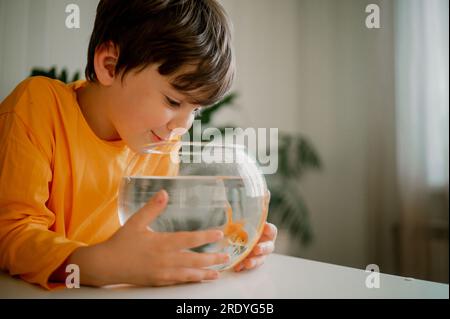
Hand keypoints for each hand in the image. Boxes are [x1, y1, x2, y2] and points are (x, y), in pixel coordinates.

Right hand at [68, 190, 228, 286]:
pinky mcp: (158, 281)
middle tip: (226, 256)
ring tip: (218, 273)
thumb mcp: (136, 221)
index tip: (220, 234)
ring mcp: (163, 273)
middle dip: (212, 259)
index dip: (206, 237)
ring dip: (205, 273)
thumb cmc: (121, 242)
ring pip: (189, 274)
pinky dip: (191, 281)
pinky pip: (179, 282)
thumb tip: (164, 192)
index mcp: (162, 243)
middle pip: (194, 260)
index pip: (189, 240)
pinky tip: (198, 279)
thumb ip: (152, 207)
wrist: (106, 265)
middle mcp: (165, 259)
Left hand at [233, 191, 276, 271]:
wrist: (244, 238)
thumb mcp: (253, 215)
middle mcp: (265, 244)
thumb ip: (261, 204)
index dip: (269, 230)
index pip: (272, 231)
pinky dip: (243, 267)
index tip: (265, 227)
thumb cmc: (251, 227)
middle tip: (257, 249)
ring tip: (247, 262)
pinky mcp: (251, 262)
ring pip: (260, 259)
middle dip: (263, 249)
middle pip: (268, 248)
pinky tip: (237, 267)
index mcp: (267, 233)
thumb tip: (266, 190)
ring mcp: (259, 255)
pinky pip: (248, 266)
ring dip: (254, 261)